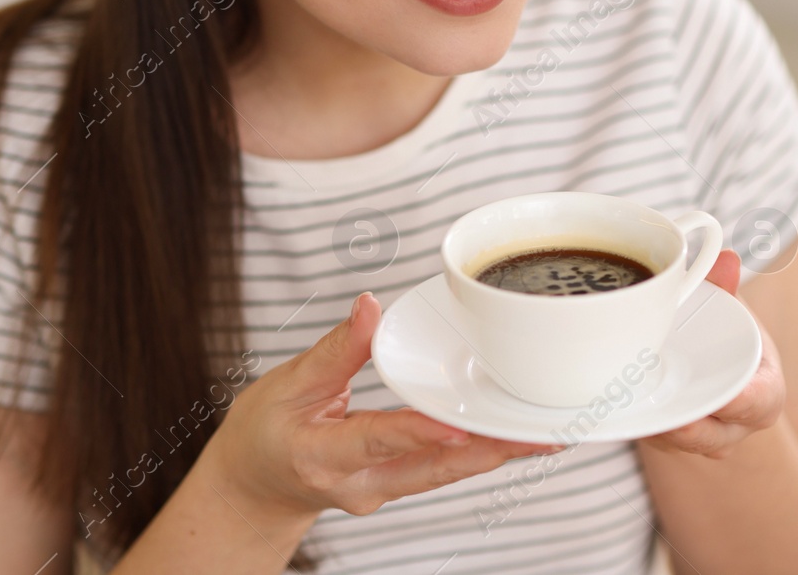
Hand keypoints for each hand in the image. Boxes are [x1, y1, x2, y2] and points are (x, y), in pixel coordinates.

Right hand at [201, 292, 559, 519]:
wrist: (254, 487)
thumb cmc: (265, 433)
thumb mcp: (287, 384)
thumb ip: (335, 350)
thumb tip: (370, 306)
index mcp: (322, 456)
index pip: (377, 440)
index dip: (418, 432)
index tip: (458, 425)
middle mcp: (359, 485)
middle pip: (432, 468)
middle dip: (487, 452)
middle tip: (536, 435)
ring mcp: (381, 492)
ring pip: (446, 474)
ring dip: (495, 455)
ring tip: (543, 437)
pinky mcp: (397, 486)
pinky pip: (443, 471)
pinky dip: (478, 453)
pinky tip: (513, 439)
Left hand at [636, 249, 784, 459]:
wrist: (716, 368)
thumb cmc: (728, 338)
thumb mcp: (731, 310)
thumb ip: (725, 287)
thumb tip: (725, 259)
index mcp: (764, 393)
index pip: (758, 402)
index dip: (741, 403)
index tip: (722, 397)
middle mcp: (733, 426)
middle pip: (710, 434)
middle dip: (683, 424)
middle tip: (656, 404)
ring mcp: (700, 439)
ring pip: (675, 440)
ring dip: (650, 423)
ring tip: (624, 401)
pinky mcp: (669, 441)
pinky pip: (651, 437)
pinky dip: (634, 421)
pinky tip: (611, 402)